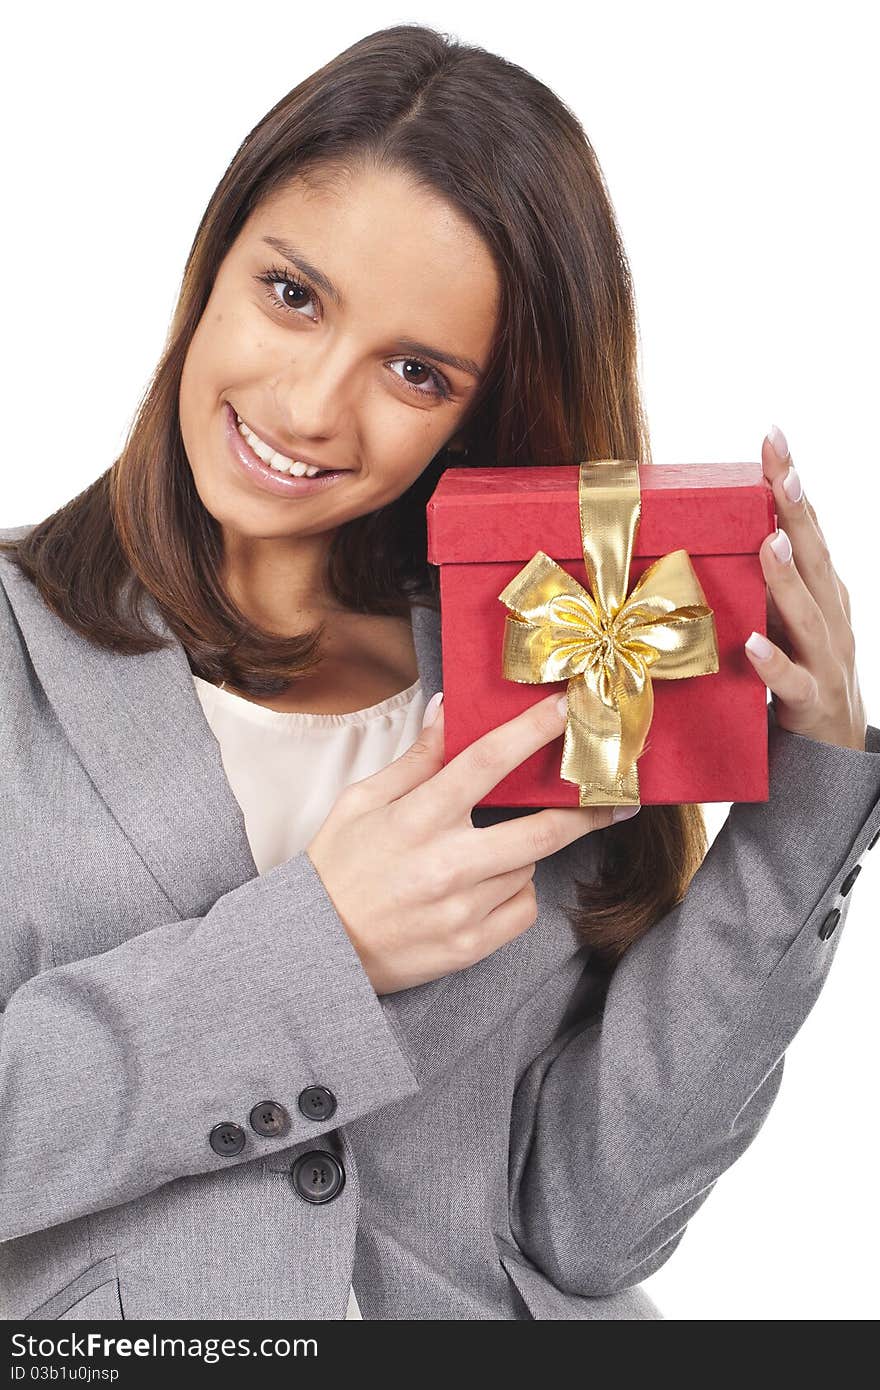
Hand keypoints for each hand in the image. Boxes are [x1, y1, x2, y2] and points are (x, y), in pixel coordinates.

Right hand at [306, 691, 632, 994]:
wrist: (316, 950)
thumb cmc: (337, 869)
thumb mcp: (360, 802)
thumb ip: (414, 760)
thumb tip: (446, 711)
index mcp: (417, 820)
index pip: (486, 764)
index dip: (533, 731)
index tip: (570, 709)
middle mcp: (446, 865)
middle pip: (541, 832)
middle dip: (586, 811)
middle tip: (617, 797)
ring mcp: (461, 911)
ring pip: (528, 868)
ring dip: (523, 852)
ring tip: (486, 851)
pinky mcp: (470, 946)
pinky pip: (523, 909)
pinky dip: (516, 893)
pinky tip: (487, 888)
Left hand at [743, 424, 867, 750]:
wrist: (830, 753)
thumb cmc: (795, 676)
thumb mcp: (779, 622)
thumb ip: (759, 586)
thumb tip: (710, 539)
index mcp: (821, 590)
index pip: (806, 527)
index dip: (790, 484)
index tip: (772, 437)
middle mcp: (830, 615)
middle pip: (814, 556)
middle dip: (797, 510)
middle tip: (781, 468)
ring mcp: (825, 658)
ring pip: (808, 613)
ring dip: (788, 577)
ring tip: (770, 541)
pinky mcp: (812, 702)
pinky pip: (792, 680)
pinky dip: (773, 662)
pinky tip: (752, 644)